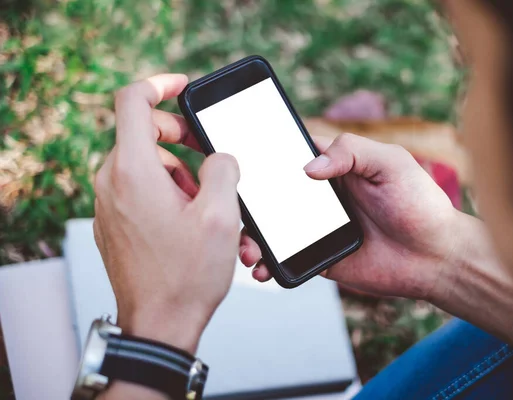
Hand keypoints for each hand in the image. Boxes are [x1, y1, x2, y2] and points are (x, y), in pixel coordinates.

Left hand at [93, 74, 240, 352]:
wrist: (160, 324)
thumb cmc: (188, 275)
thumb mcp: (222, 215)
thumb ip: (224, 168)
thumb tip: (218, 156)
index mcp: (133, 171)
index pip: (133, 101)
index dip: (160, 84)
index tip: (183, 87)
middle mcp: (112, 182)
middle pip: (144, 133)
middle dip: (183, 139)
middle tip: (212, 159)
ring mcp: (109, 203)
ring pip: (146, 163)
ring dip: (180, 172)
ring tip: (210, 205)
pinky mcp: (114, 222)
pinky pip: (140, 189)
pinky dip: (167, 192)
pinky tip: (192, 221)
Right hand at [240, 133, 459, 298]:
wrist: (436, 257)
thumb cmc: (420, 204)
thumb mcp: (391, 163)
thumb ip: (351, 152)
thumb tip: (307, 168)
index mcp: (335, 167)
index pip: (290, 155)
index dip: (264, 156)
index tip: (237, 160)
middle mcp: (321, 196)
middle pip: (272, 195)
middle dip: (249, 203)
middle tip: (235, 211)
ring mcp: (318, 227)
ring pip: (273, 228)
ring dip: (253, 236)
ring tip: (248, 249)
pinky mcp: (320, 256)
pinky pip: (287, 258)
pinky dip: (269, 263)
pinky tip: (262, 268)